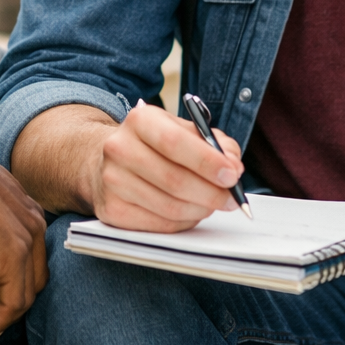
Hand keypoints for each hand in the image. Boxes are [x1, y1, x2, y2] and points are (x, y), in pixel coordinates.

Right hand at [0, 145, 48, 344]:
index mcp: (20, 203)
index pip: (29, 247)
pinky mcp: (15, 260)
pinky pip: (12, 304)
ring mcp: (28, 240)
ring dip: (4, 319)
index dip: (15, 275)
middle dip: (16, 300)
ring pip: (25, 292)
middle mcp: (32, 220)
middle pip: (35, 271)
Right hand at [88, 100, 243, 231]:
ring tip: (212, 204)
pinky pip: (159, 224)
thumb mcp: (184, 130)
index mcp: (140, 120)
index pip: (174, 142)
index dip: (207, 161)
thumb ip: (214, 143)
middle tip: (231, 198)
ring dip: (200, 209)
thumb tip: (233, 167)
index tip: (232, 174)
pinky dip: (184, 222)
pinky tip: (190, 211)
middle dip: (211, 193)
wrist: (110, 160)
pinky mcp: (112, 209)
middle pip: (173, 180)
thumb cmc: (156, 145)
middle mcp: (120, 148)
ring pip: (169, 207)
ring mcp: (112, 181)